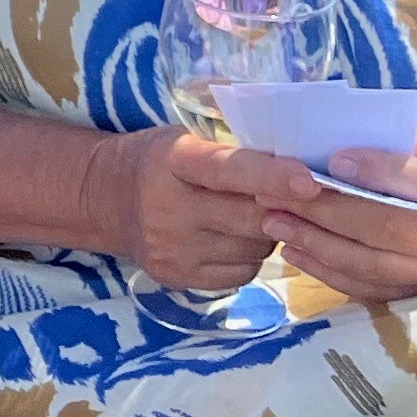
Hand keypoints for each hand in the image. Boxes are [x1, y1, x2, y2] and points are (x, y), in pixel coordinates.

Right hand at [101, 128, 297, 292]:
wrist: (106, 197)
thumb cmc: (161, 160)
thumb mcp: (188, 139)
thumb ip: (238, 151)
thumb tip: (306, 172)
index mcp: (173, 160)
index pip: (228, 170)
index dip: (271, 177)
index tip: (311, 183)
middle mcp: (167, 208)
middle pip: (252, 218)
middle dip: (281, 209)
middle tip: (289, 198)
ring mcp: (170, 248)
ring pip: (255, 249)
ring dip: (267, 234)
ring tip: (247, 216)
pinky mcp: (177, 277)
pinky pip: (243, 273)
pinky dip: (250, 256)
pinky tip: (231, 238)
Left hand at [261, 120, 416, 304]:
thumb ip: (399, 141)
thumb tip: (337, 150)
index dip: (374, 172)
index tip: (330, 163)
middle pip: (386, 228)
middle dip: (325, 212)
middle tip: (276, 195)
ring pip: (371, 264)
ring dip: (317, 244)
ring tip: (275, 223)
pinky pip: (369, 288)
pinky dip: (327, 271)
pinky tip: (295, 252)